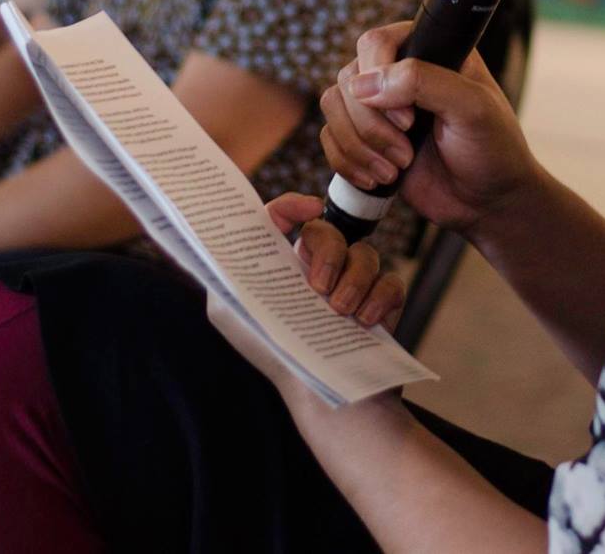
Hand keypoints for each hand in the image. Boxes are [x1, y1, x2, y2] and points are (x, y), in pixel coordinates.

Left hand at [206, 193, 405, 399]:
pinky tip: (366, 322)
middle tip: (320, 289)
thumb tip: (213, 238)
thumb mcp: (229, 312)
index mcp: (282, 264)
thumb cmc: (274, 356)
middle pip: (329, 231)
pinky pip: (390, 280)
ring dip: (354, 281)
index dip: (293, 204)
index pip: (284, 217)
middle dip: (328, 254)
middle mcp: (318, 269)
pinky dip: (379, 298)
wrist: (326, 400)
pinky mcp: (382, 303)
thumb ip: (220, 272)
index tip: (308, 209)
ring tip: (342, 314)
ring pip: (364, 253)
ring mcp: (353, 284)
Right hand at [320, 22, 539, 235]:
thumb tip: (365, 84)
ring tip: (395, 170)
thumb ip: (424, 81)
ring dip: (359, 145)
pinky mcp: (365, 138)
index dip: (379, 79)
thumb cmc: (492, 149)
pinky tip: (378, 180)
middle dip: (371, 125)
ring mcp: (379, 106)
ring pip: (333, 106)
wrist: (488, 201)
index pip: (375, 43)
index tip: (409, 119)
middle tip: (407, 155)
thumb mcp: (472, 107)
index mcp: (427, 49)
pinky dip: (347, 162)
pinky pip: (330, 137)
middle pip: (349, 79)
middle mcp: (397, 72)